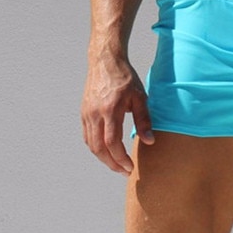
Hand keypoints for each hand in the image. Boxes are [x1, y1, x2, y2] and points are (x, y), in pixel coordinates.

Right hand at [81, 56, 154, 174]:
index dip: (120, 159)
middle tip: (124, 171)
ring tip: (117, 164)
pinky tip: (107, 151)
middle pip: (99, 148)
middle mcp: (95, 114)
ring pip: (91, 144)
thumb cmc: (126, 78)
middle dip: (112, 164)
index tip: (130, 168)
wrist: (105, 61)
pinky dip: (96, 147)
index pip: (112, 143)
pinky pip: (87, 136)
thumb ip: (144, 120)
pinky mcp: (83, 112)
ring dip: (104, 158)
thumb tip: (149, 142)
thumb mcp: (140, 97)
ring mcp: (86, 113)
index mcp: (110, 110)